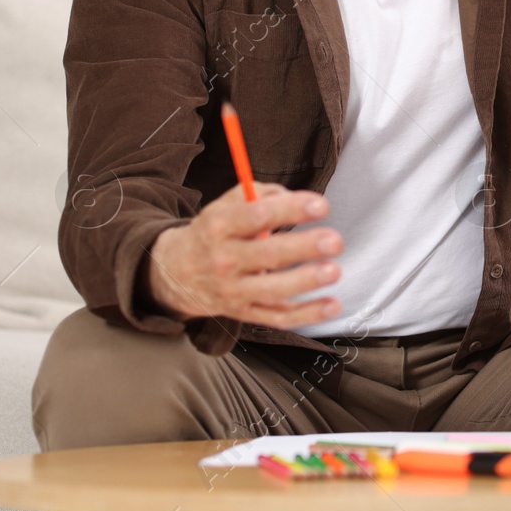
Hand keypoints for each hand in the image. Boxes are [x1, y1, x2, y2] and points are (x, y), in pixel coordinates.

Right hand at [145, 182, 344, 328]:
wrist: (175, 273)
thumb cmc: (213, 233)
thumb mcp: (224, 205)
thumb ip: (259, 194)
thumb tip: (295, 197)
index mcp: (220, 226)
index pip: (257, 215)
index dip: (291, 210)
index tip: (321, 206)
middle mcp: (225, 259)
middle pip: (267, 254)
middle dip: (304, 247)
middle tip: (334, 241)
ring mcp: (234, 290)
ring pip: (272, 290)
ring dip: (306, 282)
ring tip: (333, 271)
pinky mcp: (244, 312)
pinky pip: (277, 317)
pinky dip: (307, 314)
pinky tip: (332, 305)